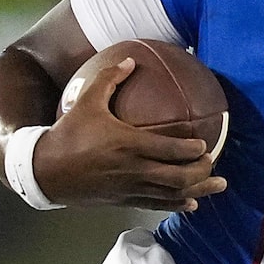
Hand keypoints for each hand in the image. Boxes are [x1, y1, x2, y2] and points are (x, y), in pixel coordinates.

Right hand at [29, 57, 225, 211]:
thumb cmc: (68, 133)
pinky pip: (156, 204)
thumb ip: (110, 78)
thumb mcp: (86, 100)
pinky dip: (176, 204)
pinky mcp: (123, 200)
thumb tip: (131, 59)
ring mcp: (130, 188)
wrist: (45, 169)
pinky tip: (190, 203)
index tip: (205, 145)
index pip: (169, 149)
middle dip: (201, 172)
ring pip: (171, 194)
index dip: (192, 149)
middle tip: (214, 164)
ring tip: (218, 187)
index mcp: (128, 144)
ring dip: (198, 191)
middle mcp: (133, 169)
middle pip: (177, 176)